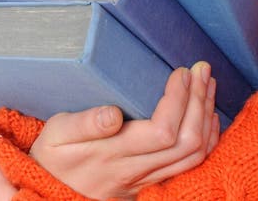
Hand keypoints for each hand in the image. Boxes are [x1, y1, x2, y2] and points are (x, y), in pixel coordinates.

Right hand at [29, 61, 219, 199]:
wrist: (49, 189)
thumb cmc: (53, 155)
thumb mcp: (57, 134)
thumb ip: (85, 124)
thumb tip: (113, 114)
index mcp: (114, 155)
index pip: (162, 131)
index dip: (179, 99)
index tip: (181, 71)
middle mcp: (137, 170)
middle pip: (187, 142)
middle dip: (199, 101)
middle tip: (201, 69)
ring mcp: (148, 179)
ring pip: (194, 155)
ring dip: (206, 116)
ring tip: (207, 84)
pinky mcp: (152, 181)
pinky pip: (190, 165)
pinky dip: (207, 139)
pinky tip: (208, 116)